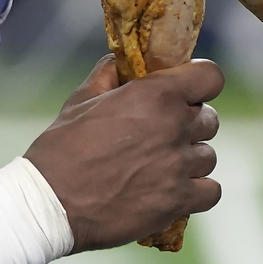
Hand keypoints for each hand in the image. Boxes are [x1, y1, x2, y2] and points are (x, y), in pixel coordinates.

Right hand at [26, 56, 223, 250]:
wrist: (51, 202)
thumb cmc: (61, 148)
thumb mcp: (81, 100)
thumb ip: (108, 75)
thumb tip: (119, 61)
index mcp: (155, 95)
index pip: (210, 77)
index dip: (201, 84)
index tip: (187, 94)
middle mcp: (174, 126)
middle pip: (209, 119)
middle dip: (189, 125)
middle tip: (161, 136)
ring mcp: (179, 165)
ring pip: (207, 157)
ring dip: (189, 161)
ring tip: (160, 168)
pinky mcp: (178, 201)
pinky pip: (210, 192)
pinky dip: (196, 192)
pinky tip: (174, 191)